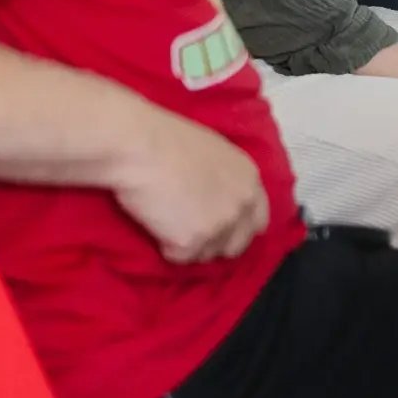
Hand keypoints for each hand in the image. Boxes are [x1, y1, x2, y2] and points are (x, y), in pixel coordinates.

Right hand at [112, 110, 270, 264]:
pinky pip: (178, 257)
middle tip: (187, 229)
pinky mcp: (192, 241)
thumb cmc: (167, 140)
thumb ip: (226, 181)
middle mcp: (242, 205)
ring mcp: (220, 225)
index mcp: (250, 180)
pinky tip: (155, 221)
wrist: (139, 146)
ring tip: (166, 218)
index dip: (238, 228)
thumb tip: (217, 198)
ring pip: (206, 254)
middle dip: (214, 242)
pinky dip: (164, 246)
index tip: (219, 228)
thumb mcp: (214, 154)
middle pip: (235, 244)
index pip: (258, 221)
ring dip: (187, 244)